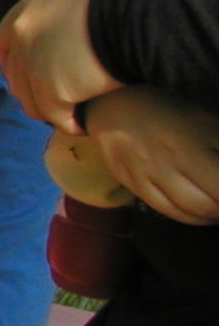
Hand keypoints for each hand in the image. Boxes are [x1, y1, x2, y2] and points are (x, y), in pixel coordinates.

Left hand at [0, 0, 119, 130]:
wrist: (132, 10)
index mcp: (27, 7)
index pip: (5, 40)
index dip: (13, 59)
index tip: (25, 73)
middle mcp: (22, 35)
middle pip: (16, 73)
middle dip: (30, 89)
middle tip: (53, 100)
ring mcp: (33, 64)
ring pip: (32, 99)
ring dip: (50, 110)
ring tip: (70, 114)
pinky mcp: (52, 90)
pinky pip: (55, 116)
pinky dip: (68, 123)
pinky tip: (82, 124)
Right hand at [82, 87, 218, 225]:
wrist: (117, 107)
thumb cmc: (171, 111)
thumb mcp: (207, 122)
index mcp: (193, 143)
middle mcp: (170, 162)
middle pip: (207, 202)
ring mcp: (149, 175)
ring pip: (187, 211)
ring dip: (211, 216)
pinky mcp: (134, 184)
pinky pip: (166, 210)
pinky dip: (189, 218)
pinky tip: (200, 214)